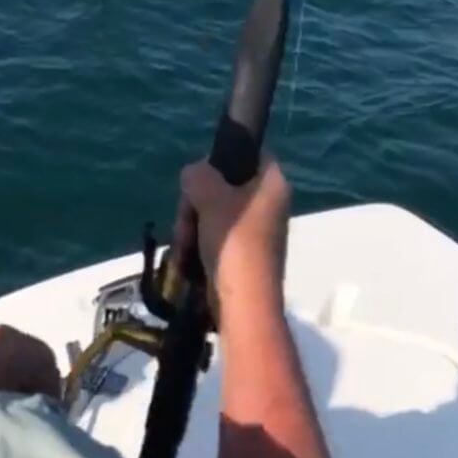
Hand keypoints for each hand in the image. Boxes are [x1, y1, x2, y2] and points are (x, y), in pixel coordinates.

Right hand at [177, 159, 290, 310]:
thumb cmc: (234, 243)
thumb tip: (194, 174)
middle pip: (223, 186)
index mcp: (272, 183)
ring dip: (192, 227)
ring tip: (184, 247)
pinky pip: (217, 237)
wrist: (245, 305)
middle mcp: (270, 204)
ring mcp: (258, 231)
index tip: (201, 178)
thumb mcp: (209, 197)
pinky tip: (187, 260)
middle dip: (196, 204)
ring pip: (214, 213)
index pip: (249, 152)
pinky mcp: (245, 255)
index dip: (222, 158)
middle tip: (185, 220)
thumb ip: (198, 174)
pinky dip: (199, 246)